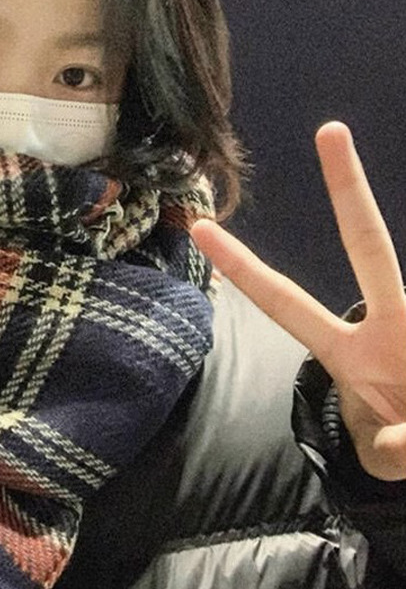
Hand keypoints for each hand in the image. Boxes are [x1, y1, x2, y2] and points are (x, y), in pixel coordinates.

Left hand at [191, 122, 405, 480]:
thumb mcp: (389, 458)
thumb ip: (390, 450)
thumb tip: (399, 446)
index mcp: (348, 351)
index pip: (285, 301)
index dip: (243, 269)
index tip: (202, 229)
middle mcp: (387, 325)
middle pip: (369, 247)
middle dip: (349, 191)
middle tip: (329, 130)